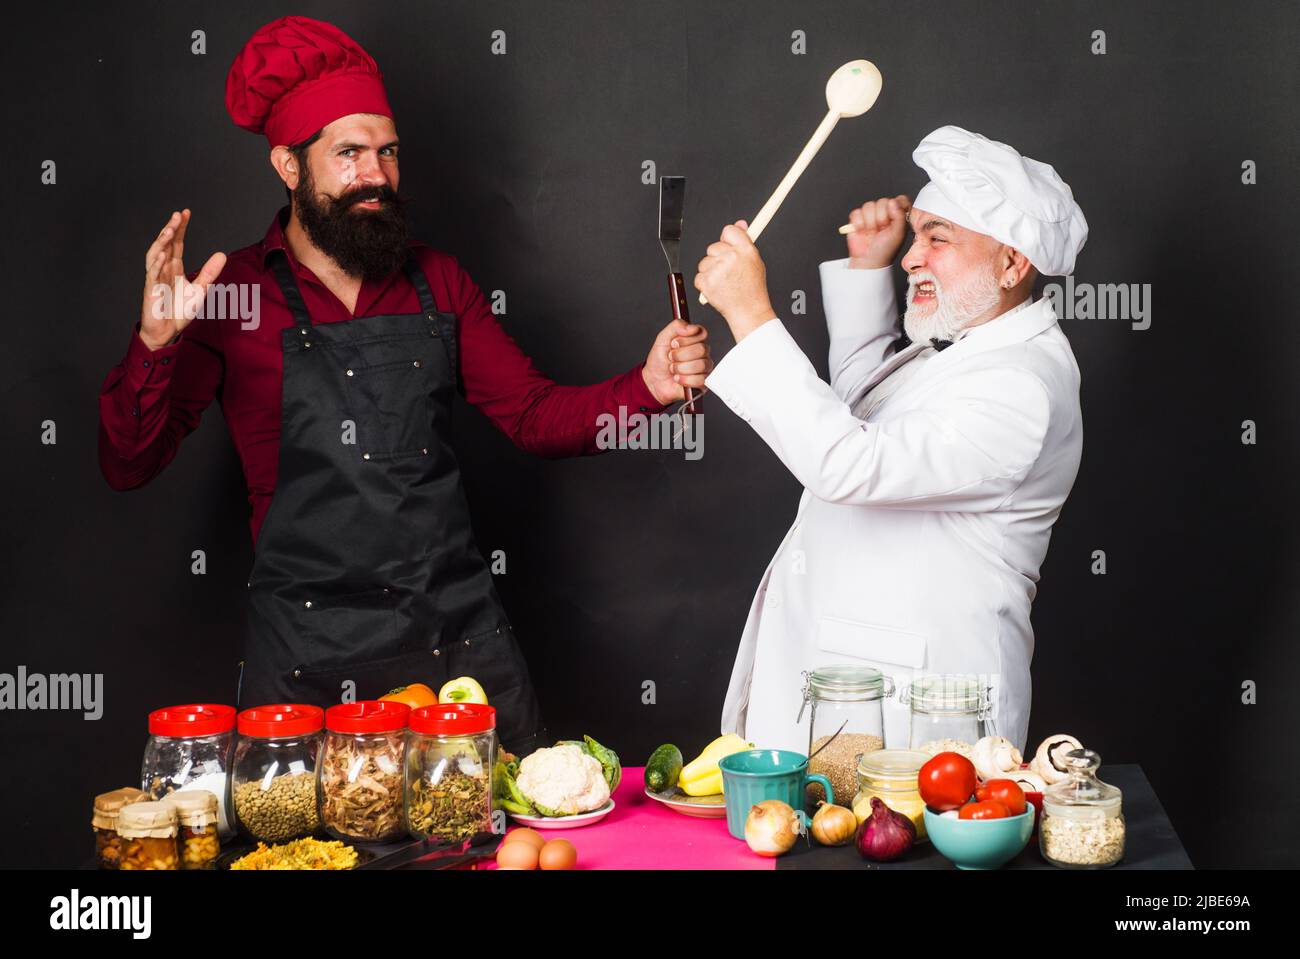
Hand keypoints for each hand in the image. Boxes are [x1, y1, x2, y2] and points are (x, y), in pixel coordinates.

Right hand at [140, 209, 226, 349]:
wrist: (168, 331)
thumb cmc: (179, 311)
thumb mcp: (200, 289)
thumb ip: (209, 272)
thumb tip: (222, 254)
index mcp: (174, 267)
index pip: (177, 243)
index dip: (180, 228)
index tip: (186, 213)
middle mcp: (163, 269)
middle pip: (165, 244)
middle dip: (171, 229)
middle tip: (178, 215)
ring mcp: (155, 278)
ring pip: (155, 254)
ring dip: (162, 241)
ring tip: (170, 229)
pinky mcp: (151, 289)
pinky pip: (152, 273)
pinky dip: (157, 263)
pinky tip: (163, 253)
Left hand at [642, 319, 712, 404]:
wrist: (654, 380)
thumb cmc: (660, 359)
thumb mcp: (663, 338)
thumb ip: (676, 326)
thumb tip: (692, 327)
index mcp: (695, 340)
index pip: (701, 334)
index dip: (685, 340)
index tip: (673, 344)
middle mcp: (703, 353)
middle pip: (701, 349)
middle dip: (680, 355)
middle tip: (671, 358)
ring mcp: (705, 368)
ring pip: (700, 365)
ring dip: (680, 368)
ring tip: (673, 369)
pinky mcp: (703, 383)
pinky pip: (700, 380)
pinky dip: (685, 380)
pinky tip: (678, 379)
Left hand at [694, 220, 776, 341]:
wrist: (749, 312)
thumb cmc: (752, 290)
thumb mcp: (755, 262)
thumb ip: (744, 242)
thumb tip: (740, 224)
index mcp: (746, 250)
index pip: (729, 231)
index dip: (727, 240)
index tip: (728, 247)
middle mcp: (732, 257)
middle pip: (713, 247)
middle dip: (717, 258)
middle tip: (728, 273)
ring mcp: (718, 269)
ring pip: (704, 262)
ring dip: (710, 272)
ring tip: (724, 283)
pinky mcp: (707, 281)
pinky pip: (699, 276)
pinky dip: (705, 284)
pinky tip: (718, 289)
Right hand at [845, 195, 910, 268]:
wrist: (868, 260)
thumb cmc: (885, 250)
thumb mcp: (898, 234)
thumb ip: (899, 216)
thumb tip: (894, 202)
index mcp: (897, 216)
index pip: (899, 199)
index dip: (896, 205)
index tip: (893, 215)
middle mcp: (885, 213)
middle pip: (883, 201)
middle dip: (881, 217)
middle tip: (882, 229)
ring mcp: (871, 215)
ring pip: (869, 205)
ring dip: (869, 221)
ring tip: (871, 232)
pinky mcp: (858, 218)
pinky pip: (856, 212)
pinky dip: (858, 223)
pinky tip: (862, 231)